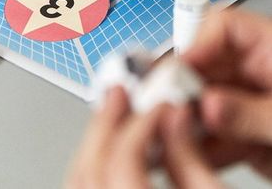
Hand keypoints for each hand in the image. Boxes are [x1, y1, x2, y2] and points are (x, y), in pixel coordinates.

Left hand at [65, 87, 222, 188]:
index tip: (163, 102)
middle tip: (122, 92)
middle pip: (91, 168)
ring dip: (95, 140)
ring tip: (113, 111)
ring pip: (79, 179)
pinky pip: (83, 188)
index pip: (123, 159)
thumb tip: (176, 115)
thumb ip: (192, 157)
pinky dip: (92, 162)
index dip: (142, 122)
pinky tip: (110, 144)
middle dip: (106, 122)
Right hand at [182, 10, 271, 187]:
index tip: (178, 70)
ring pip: (201, 98)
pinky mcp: (244, 132)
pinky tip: (180, 151)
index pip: (226, 28)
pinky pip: (209, 132)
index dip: (197, 43)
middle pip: (205, 62)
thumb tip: (209, 104)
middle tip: (160, 103)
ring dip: (181, 113)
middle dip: (181, 81)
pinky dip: (192, 141)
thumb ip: (254, 114)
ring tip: (165, 130)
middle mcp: (259, 69)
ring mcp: (249, 101)